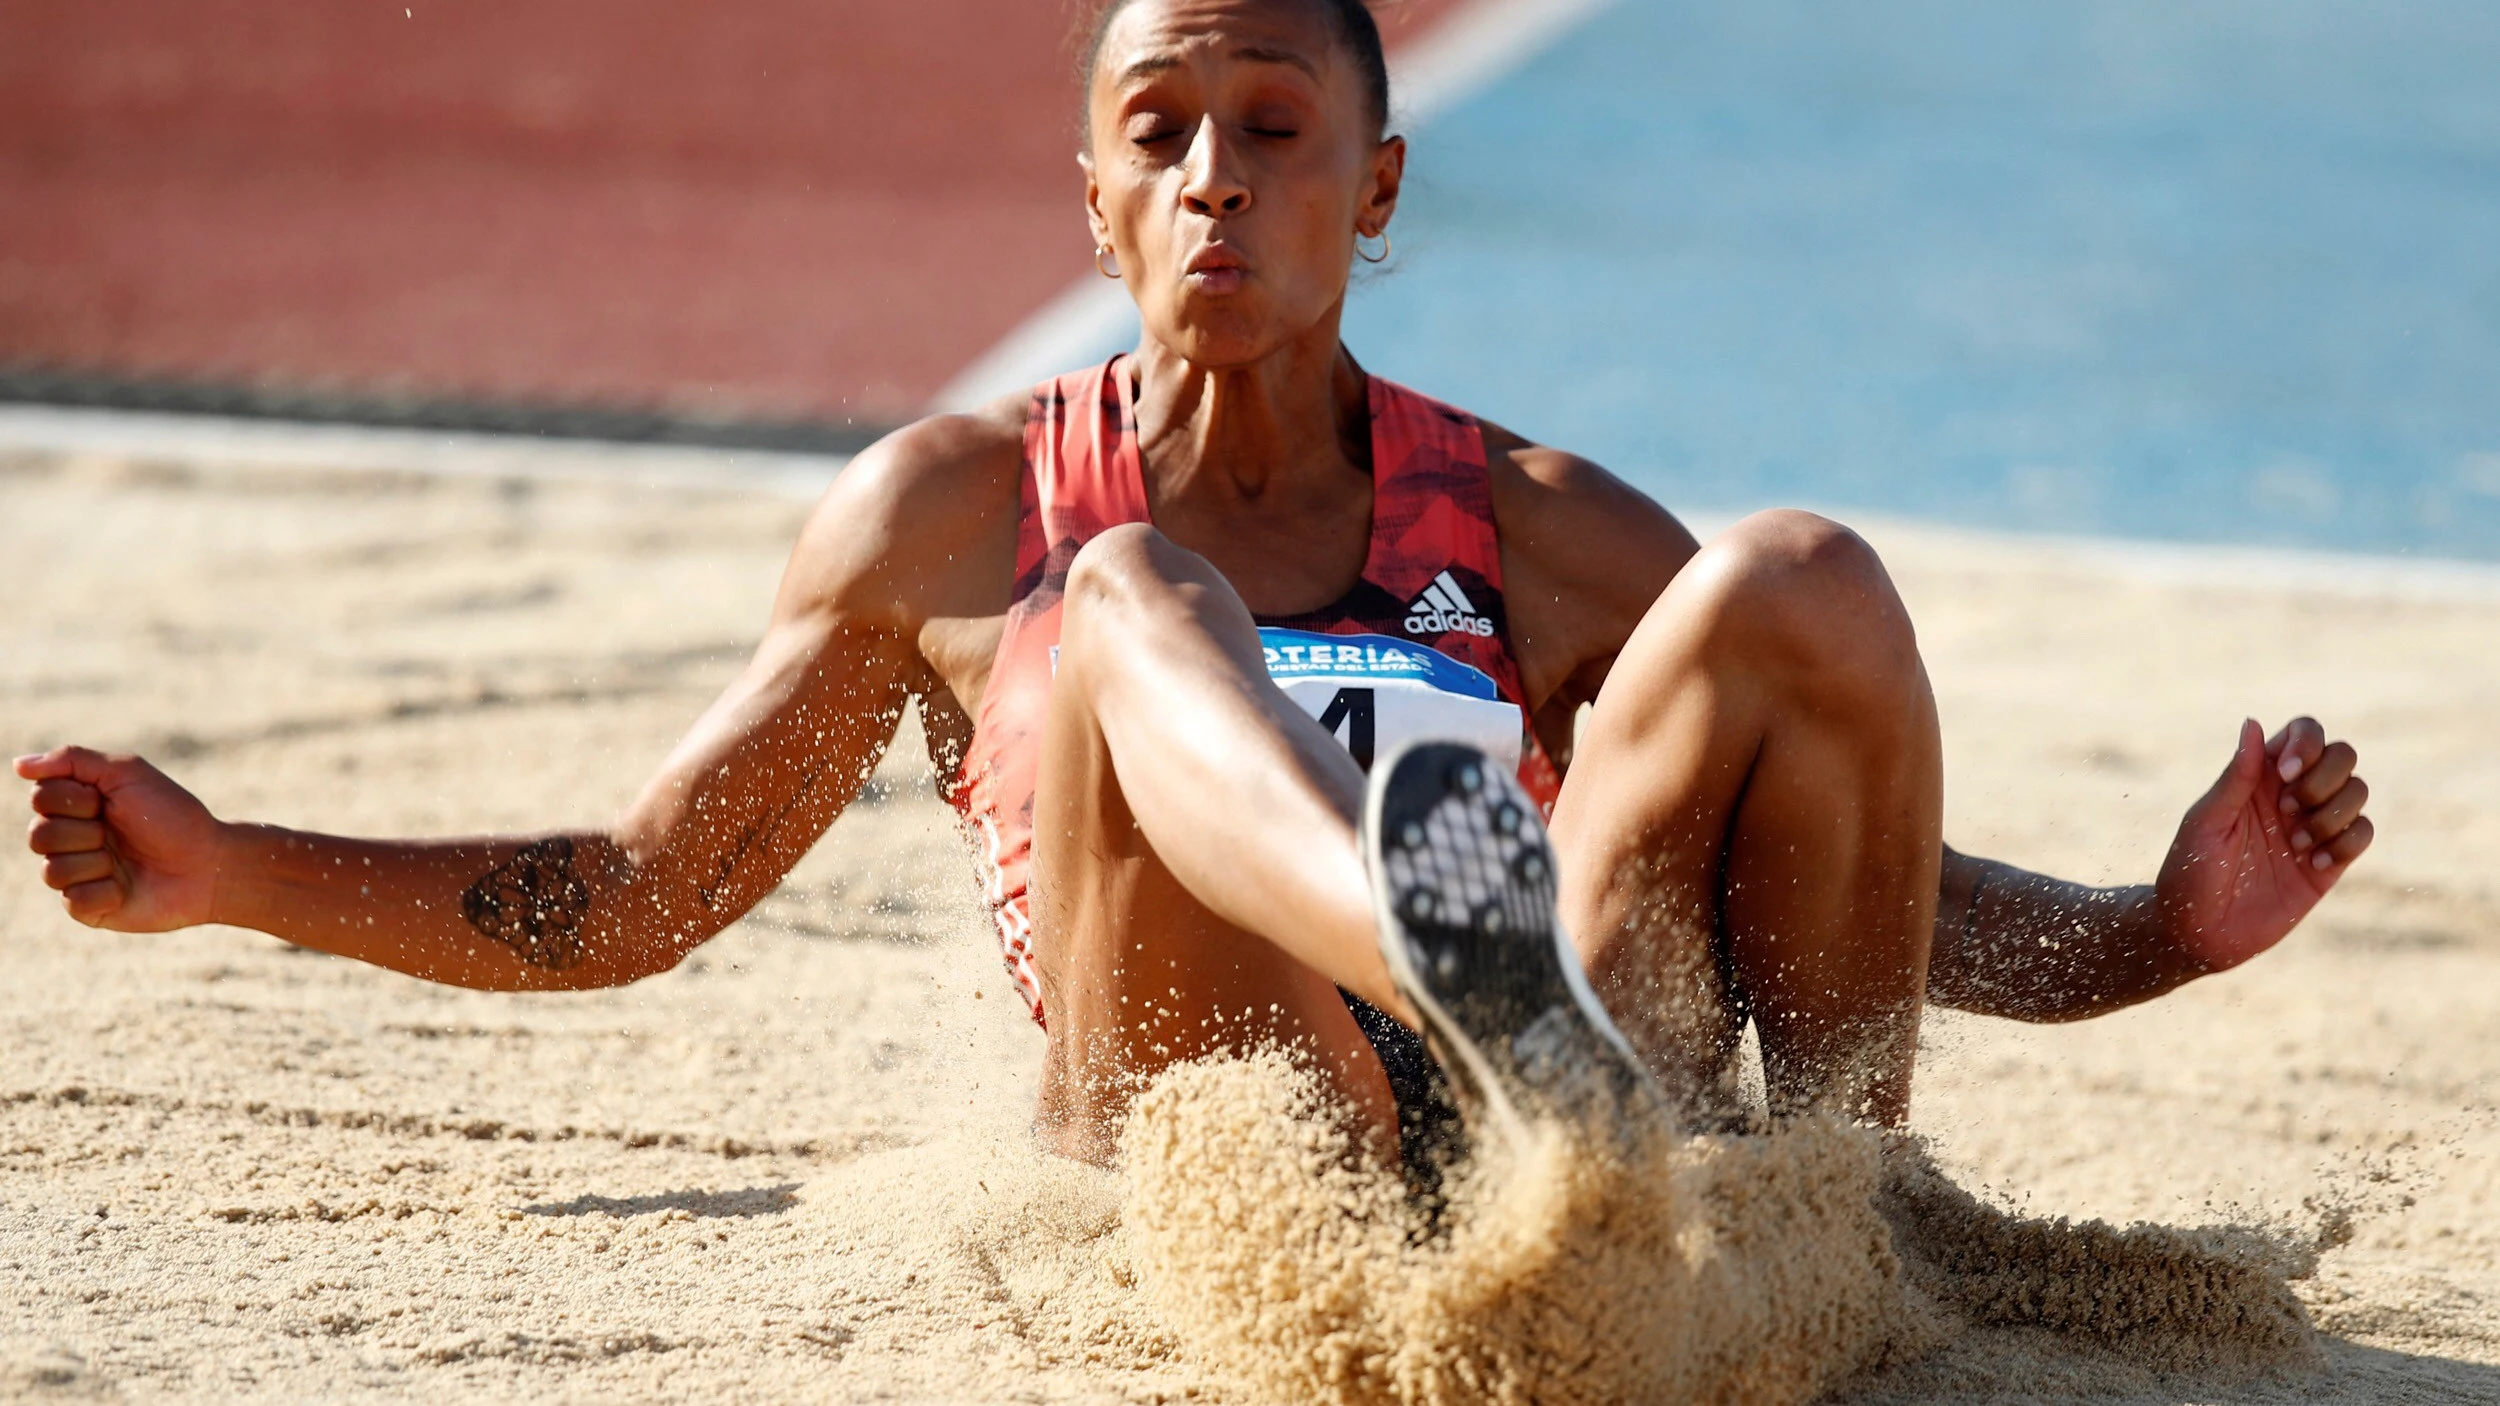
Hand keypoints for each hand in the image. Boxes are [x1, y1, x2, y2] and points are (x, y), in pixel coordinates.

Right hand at [16, 746, 226, 931]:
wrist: (209, 863)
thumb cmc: (172, 816)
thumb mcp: (127, 773)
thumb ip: (72, 760)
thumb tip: (18, 765)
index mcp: (75, 807)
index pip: (41, 798)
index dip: (75, 799)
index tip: (108, 801)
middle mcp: (70, 841)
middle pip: (38, 836)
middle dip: (85, 832)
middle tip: (118, 833)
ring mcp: (78, 875)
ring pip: (52, 871)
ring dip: (96, 862)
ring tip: (124, 861)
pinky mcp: (89, 908)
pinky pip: (74, 900)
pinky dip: (106, 891)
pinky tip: (127, 887)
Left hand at [2155, 718, 2372, 973]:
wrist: (2199, 932)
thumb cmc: (2190, 871)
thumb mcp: (2207, 820)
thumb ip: (2236, 775)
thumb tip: (2253, 721)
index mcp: (2258, 776)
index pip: (2305, 733)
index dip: (2307, 743)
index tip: (2284, 773)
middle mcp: (2290, 795)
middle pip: (2342, 755)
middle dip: (2325, 777)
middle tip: (2287, 810)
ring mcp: (2313, 826)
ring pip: (2358, 791)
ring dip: (2333, 814)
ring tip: (2296, 844)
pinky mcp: (2330, 862)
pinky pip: (2364, 832)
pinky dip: (2346, 842)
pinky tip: (2313, 863)